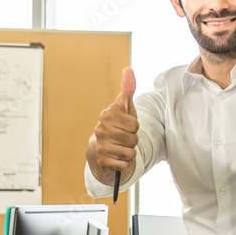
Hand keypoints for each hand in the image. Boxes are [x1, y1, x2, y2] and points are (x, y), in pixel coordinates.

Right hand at [90, 68, 138, 183]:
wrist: (100, 150)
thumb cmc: (116, 126)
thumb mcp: (123, 107)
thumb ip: (127, 89)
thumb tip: (128, 69)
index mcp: (106, 115)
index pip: (135, 125)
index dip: (134, 127)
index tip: (125, 127)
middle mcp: (100, 130)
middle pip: (134, 139)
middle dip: (132, 141)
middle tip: (123, 139)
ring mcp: (100, 146)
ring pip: (130, 153)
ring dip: (129, 153)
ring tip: (120, 148)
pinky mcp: (101, 162)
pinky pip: (125, 165)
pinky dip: (124, 164)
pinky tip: (117, 158)